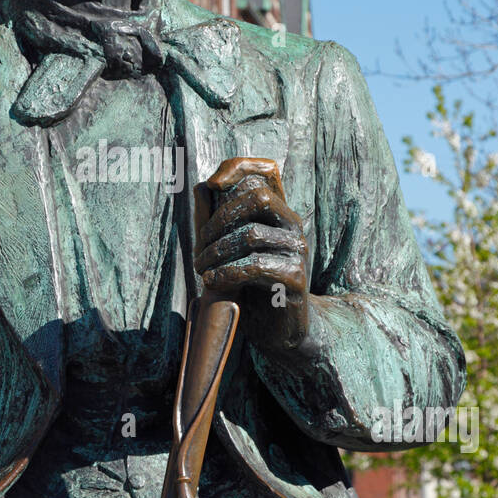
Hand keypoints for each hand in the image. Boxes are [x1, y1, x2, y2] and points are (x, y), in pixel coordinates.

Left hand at [194, 157, 309, 353]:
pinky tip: (212, 281)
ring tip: (201, 269)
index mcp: (278, 212)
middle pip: (257, 197)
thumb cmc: (249, 286)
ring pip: (251, 234)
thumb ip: (218, 219)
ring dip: (216, 251)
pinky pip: (255, 266)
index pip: (266, 170)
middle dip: (218, 220)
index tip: (211, 185)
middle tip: (199, 248)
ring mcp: (298, 250)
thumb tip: (202, 186)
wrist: (278, 331)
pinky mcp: (296, 278)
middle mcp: (292, 225)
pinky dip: (226, 272)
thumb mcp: (231, 250)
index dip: (239, 166)